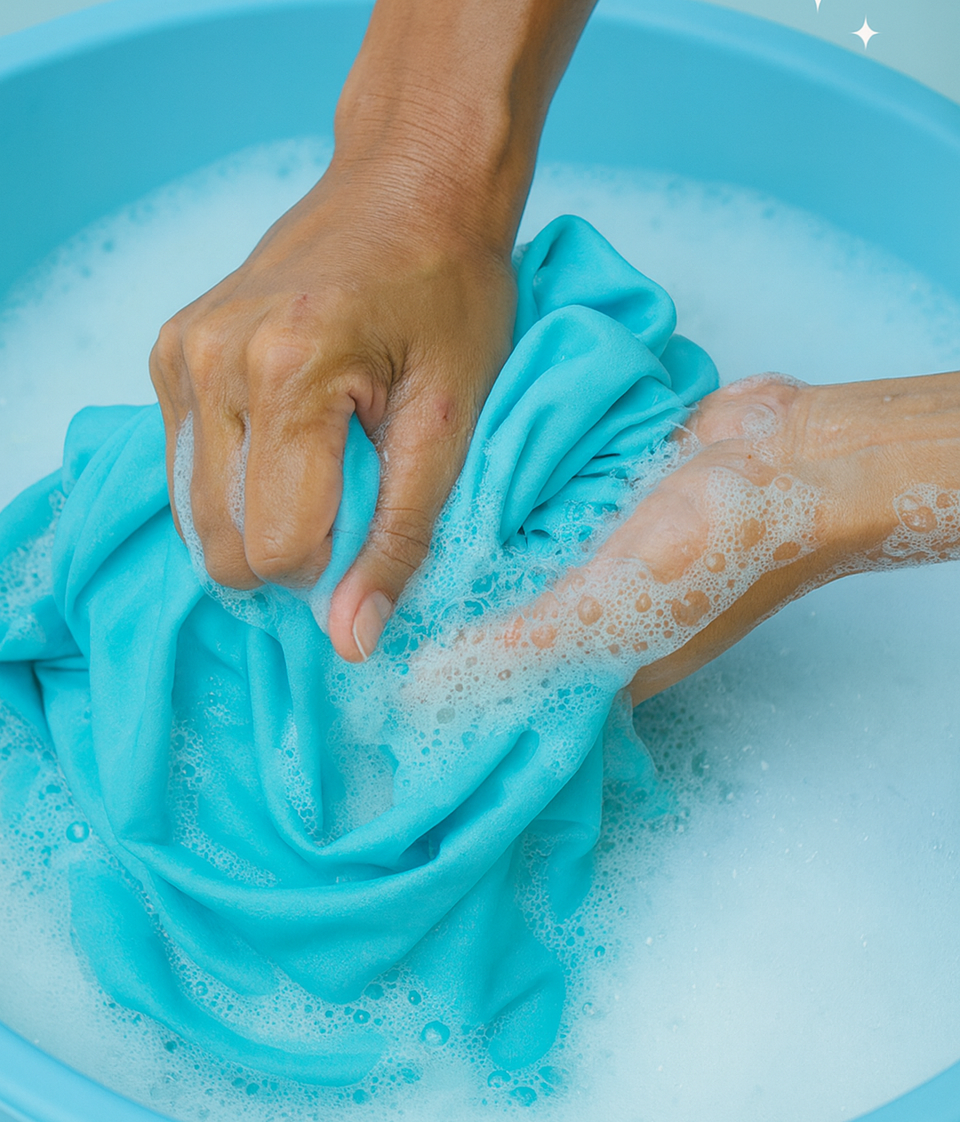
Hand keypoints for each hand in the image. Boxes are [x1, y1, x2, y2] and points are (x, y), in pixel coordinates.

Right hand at [149, 156, 515, 662]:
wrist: (411, 185)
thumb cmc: (450, 292)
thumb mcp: (451, 418)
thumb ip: (402, 534)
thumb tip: (351, 641)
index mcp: (288, 373)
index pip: (278, 549)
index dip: (333, 565)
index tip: (377, 517)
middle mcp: (211, 360)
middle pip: (223, 544)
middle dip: (290, 549)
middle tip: (353, 491)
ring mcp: (179, 351)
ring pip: (194, 513)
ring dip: (259, 515)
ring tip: (321, 458)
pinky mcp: (169, 349)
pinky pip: (185, 464)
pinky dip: (234, 477)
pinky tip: (286, 435)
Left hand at [406, 372, 959, 711]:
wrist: (788, 457)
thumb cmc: (713, 553)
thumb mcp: (607, 613)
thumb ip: (517, 647)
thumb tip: (419, 686)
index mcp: (595, 666)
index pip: (499, 685)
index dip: (439, 675)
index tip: (370, 653)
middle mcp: (585, 613)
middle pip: (492, 616)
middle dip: (435, 604)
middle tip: (355, 587)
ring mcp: (590, 552)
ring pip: (504, 555)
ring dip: (459, 545)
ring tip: (370, 535)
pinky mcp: (594, 496)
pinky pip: (528, 502)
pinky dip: (493, 496)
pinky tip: (434, 480)